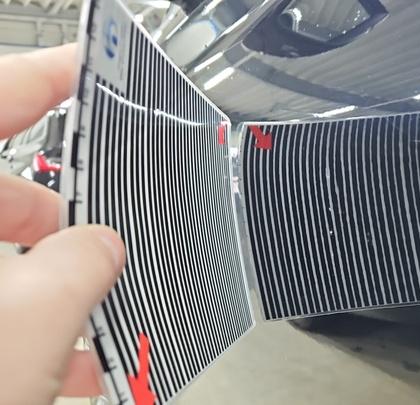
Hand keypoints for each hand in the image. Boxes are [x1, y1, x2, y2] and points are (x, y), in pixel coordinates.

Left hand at [0, 45, 125, 404]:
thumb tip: (101, 246)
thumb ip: (79, 272)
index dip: (42, 79)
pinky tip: (52, 362)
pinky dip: (14, 319)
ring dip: (41, 285)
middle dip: (53, 221)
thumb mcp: (24, 333)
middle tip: (97, 246)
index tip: (82, 70)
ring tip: (83, 330)